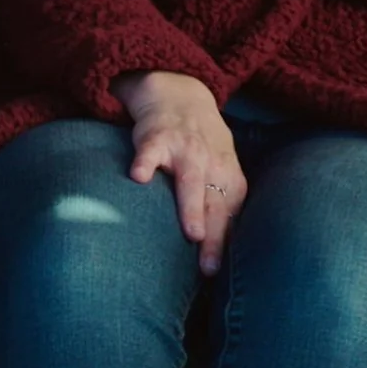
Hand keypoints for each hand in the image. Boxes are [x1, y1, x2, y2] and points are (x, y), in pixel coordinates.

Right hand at [112, 70, 244, 274]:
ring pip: (190, 179)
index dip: (222, 244)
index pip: (228, 216)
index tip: (212, 272)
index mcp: (227, 177)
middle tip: (208, 266)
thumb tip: (218, 254)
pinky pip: (150, 151)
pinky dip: (145, 162)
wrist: (179, 95)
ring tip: (192, 232)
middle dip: (214, 235)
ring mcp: (184, 149)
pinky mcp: (157, 137)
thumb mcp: (220, 170)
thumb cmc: (200, 145)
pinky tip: (138, 178)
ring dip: (192, 206)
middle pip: (214, 204)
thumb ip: (220, 204)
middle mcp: (210, 164)